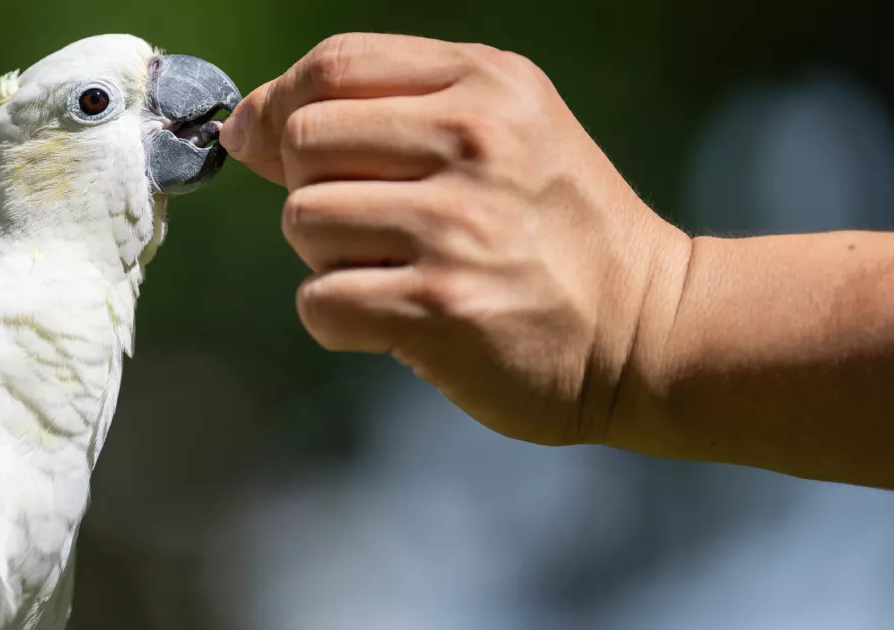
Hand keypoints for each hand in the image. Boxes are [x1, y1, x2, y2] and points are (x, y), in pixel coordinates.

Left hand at [221, 33, 689, 445]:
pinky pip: (320, 302)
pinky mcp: (441, 307)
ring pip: (302, 222)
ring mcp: (458, 227)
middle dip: (310, 188)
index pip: (334, 63)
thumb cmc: (556, 227)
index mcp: (486, 84)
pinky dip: (339, 319)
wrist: (648, 328)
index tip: (269, 143)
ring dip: (328, 258)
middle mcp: (474, 142)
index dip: (280, 104)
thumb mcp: (501, 132)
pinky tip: (394, 319)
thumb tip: (245, 126)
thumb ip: (383, 112)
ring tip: (396, 270)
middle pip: (303, 142)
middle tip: (368, 223)